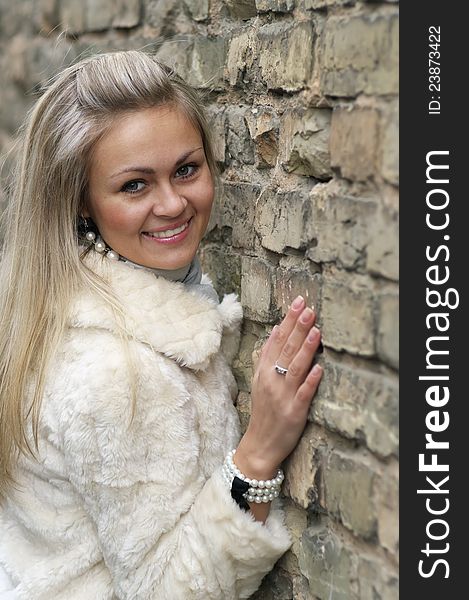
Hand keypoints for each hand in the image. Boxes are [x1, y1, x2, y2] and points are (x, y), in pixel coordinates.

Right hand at [235, 296, 322, 478]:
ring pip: (295, 367)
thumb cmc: (263, 411)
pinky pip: (303, 394)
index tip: (298, 302)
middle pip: (286, 349)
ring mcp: (283, 396)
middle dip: (298, 327)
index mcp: (264, 371)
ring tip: (316, 330)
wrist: (259, 445)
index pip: (277, 340)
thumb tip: (276, 330)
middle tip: (308, 308)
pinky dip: (311, 381)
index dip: (288, 321)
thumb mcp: (259, 381)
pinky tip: (319, 369)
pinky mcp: (294, 412)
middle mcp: (272, 380)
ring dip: (306, 349)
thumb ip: (267, 356)